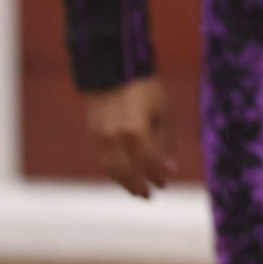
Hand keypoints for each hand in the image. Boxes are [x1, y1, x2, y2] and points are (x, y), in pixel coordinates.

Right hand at [83, 76, 175, 198]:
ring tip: (136, 191)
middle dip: (139, 185)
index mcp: (136, 132)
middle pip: (127, 172)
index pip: (148, 164)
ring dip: (124, 182)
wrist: (114, 68)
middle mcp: (116, 139)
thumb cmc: (144, 87)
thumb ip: (165, 141)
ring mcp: (101, 137)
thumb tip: (170, 167)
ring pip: (112, 169)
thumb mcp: (162, 111)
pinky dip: (113, 171)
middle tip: (149, 195)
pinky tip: (122, 174)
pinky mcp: (93, 134)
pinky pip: (103, 159)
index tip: (165, 182)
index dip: (157, 175)